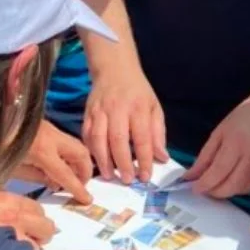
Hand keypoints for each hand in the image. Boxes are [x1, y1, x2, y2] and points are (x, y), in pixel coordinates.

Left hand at [17, 120, 94, 202]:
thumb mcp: (12, 170)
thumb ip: (36, 177)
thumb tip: (54, 184)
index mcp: (41, 150)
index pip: (66, 174)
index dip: (78, 189)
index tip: (87, 200)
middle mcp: (51, 137)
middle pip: (81, 154)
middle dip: (85, 171)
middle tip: (80, 185)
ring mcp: (49, 128)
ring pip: (76, 145)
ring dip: (78, 162)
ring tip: (70, 177)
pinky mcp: (45, 125)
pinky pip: (65, 141)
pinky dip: (68, 154)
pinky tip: (57, 165)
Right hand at [82, 64, 166, 183]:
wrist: (114, 69)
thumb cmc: (138, 92)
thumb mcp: (154, 108)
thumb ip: (158, 133)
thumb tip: (162, 158)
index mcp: (138, 107)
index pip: (142, 137)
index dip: (144, 158)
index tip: (146, 176)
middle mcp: (117, 109)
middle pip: (118, 139)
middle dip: (122, 163)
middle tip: (128, 180)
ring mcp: (100, 110)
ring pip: (99, 138)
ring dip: (103, 160)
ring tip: (110, 176)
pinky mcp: (87, 113)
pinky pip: (87, 134)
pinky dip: (91, 150)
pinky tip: (96, 162)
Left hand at [185, 93, 249, 199]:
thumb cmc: (244, 118)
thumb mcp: (220, 132)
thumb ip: (205, 157)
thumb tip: (191, 176)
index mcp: (236, 143)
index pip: (218, 171)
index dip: (205, 183)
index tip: (194, 188)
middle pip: (231, 185)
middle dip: (215, 192)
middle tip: (204, 189)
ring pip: (242, 189)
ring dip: (226, 192)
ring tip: (216, 184)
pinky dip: (239, 189)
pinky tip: (232, 181)